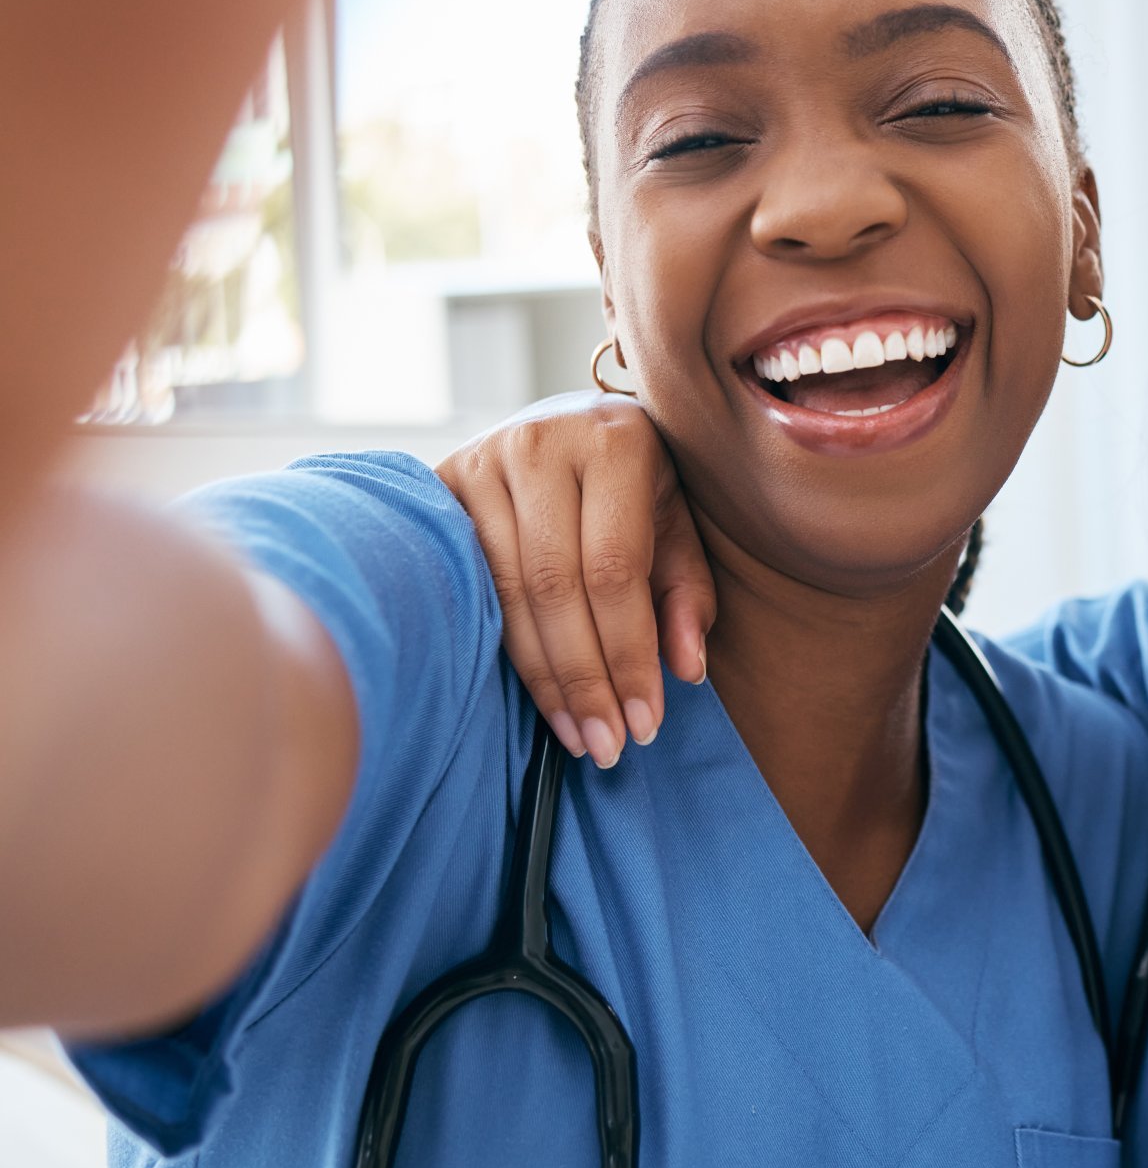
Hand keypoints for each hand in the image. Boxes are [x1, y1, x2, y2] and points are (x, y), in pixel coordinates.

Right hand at [438, 393, 715, 767]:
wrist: (567, 420)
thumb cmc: (637, 481)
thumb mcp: (678, 521)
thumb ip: (687, 591)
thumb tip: (686, 670)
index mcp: (615, 443)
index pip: (615, 569)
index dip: (628, 654)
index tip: (645, 723)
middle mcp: (541, 443)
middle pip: (553, 587)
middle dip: (584, 679)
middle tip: (607, 746)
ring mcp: (482, 460)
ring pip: (504, 592)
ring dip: (541, 679)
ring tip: (576, 737)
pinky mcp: (439, 484)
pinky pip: (465, 583)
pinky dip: (495, 647)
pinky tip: (523, 695)